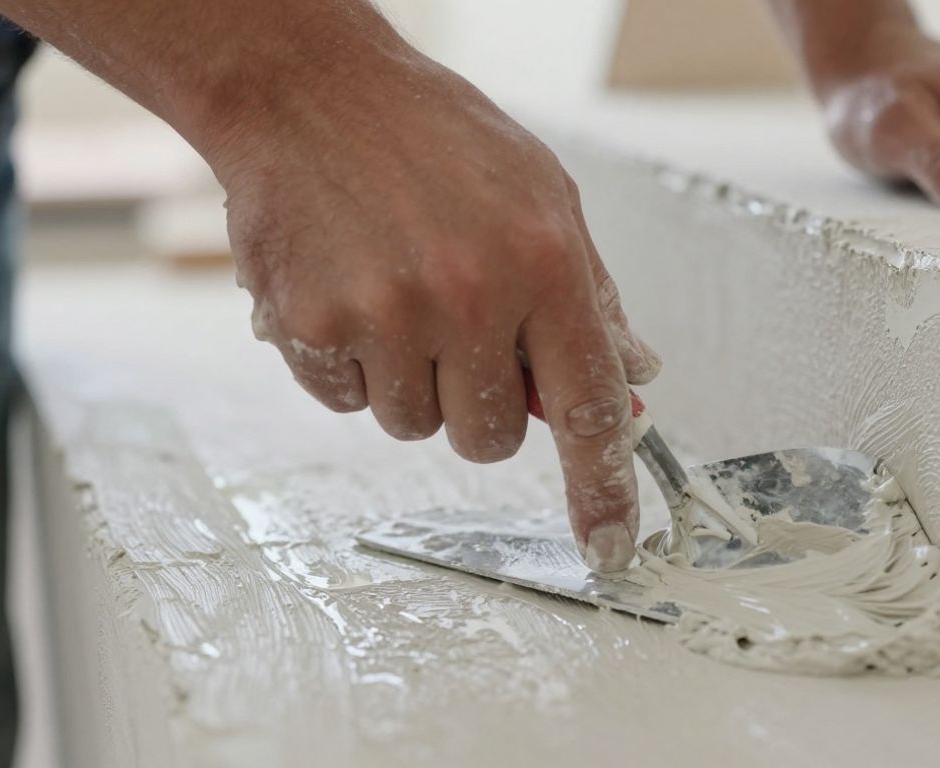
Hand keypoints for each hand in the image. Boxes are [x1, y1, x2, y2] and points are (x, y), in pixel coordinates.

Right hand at [209, 43, 658, 572]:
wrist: (307, 92)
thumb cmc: (433, 137)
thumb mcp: (543, 195)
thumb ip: (591, 296)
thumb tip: (632, 377)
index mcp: (543, 264)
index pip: (590, 409)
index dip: (603, 488)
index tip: (609, 541)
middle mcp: (471, 297)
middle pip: (490, 439)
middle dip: (481, 405)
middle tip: (461, 335)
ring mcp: (386, 316)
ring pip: (415, 427)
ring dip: (414, 383)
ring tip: (400, 296)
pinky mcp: (313, 326)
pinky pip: (347, 403)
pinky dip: (353, 366)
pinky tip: (351, 292)